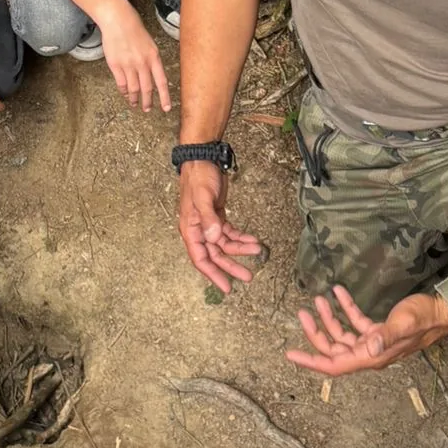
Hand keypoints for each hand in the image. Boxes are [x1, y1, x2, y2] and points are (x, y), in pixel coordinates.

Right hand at [99, 0, 169, 112]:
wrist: (118, 20)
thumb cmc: (135, 30)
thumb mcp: (150, 44)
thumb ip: (152, 60)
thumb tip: (153, 76)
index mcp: (154, 57)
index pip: (161, 81)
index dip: (164, 97)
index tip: (166, 108)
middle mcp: (142, 63)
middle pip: (147, 88)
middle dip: (148, 101)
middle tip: (147, 109)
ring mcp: (128, 64)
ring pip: (133, 88)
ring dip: (134, 99)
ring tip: (135, 104)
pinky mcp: (115, 65)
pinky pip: (121, 83)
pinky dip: (124, 91)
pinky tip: (125, 93)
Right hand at [176, 157, 259, 293]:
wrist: (203, 160)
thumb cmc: (199, 177)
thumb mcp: (203, 197)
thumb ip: (208, 219)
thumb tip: (213, 239)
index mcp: (190, 229)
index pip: (201, 259)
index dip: (213, 274)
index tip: (226, 287)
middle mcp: (198, 230)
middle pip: (215, 255)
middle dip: (231, 266)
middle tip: (248, 276)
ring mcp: (208, 224)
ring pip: (225, 244)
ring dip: (240, 249)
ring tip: (257, 251)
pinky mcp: (217, 216)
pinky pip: (230, 232)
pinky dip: (241, 237)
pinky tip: (254, 240)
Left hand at [285, 285, 447, 375]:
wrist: (442, 312)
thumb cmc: (423, 319)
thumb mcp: (402, 324)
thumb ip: (384, 336)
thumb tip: (367, 347)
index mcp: (371, 357)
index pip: (334, 365)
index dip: (311, 361)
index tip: (290, 354)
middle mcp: (369, 353)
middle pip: (333, 349)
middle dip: (316, 332)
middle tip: (302, 313)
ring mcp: (373, 343)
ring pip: (343, 335)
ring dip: (329, 318)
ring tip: (320, 298)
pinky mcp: (378, 331)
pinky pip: (356, 322)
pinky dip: (346, 308)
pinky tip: (339, 292)